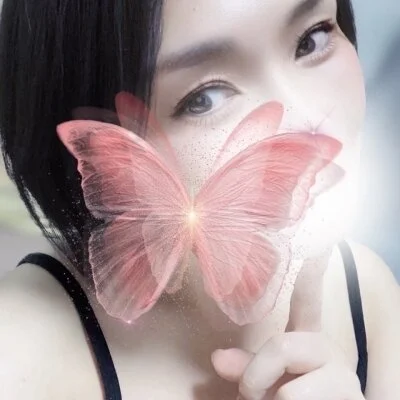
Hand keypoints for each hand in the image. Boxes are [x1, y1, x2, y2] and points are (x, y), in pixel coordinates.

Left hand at [211, 252, 365, 399]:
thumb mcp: (266, 381)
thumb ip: (247, 366)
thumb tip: (217, 358)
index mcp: (307, 340)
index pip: (307, 301)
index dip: (310, 271)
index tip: (314, 242)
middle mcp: (327, 350)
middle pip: (281, 346)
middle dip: (255, 375)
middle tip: (251, 394)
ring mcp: (343, 377)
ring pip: (287, 387)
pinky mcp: (349, 399)